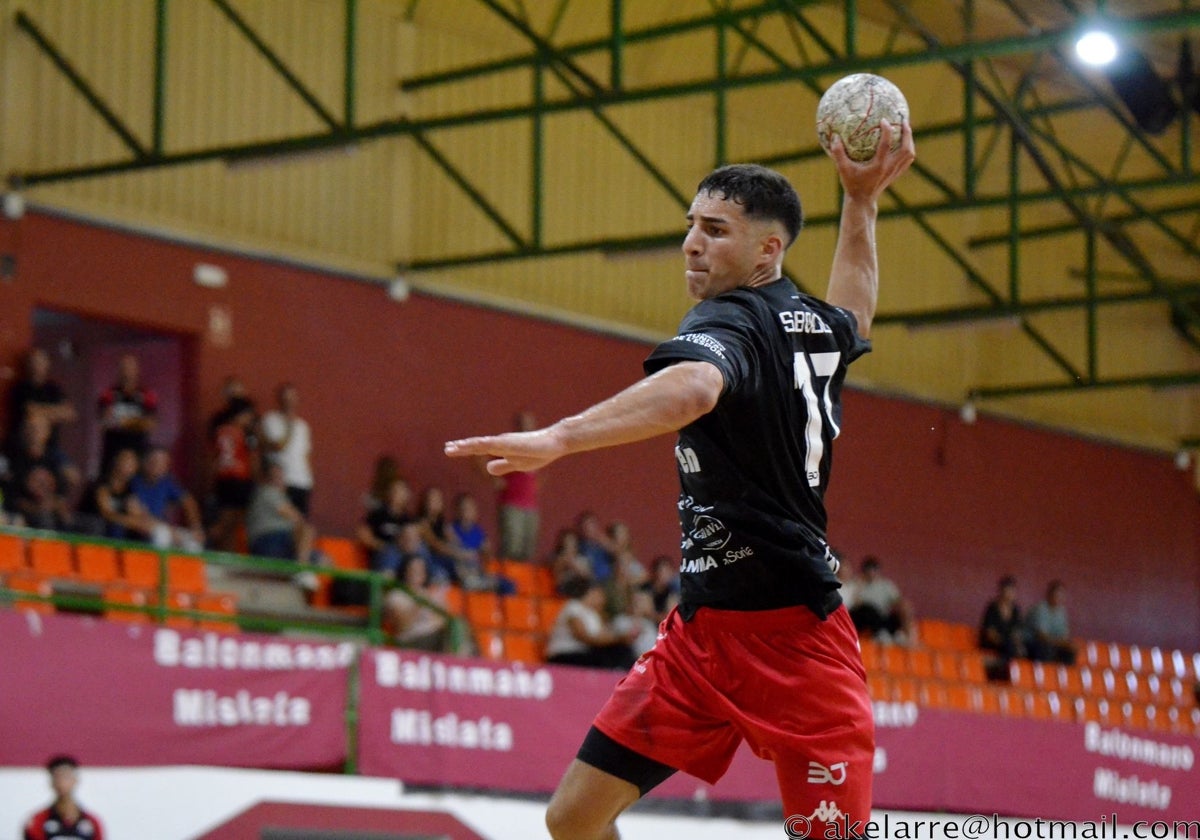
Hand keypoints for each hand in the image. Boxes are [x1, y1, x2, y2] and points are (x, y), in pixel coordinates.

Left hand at [444, 427, 565, 474]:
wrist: (554, 443)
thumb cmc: (539, 452)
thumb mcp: (517, 464)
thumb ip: (503, 465)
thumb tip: (488, 467)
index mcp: (501, 448)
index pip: (479, 448)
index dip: (465, 449)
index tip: (451, 449)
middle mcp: (500, 443)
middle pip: (476, 445)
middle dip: (461, 447)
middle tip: (446, 448)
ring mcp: (505, 442)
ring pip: (481, 444)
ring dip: (466, 446)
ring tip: (452, 447)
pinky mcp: (511, 444)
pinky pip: (493, 444)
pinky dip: (481, 444)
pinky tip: (473, 444)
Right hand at [829, 119, 914, 202]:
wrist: (862, 201)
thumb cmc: (852, 184)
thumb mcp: (843, 169)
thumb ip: (838, 153)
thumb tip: (834, 137)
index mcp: (878, 166)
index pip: (886, 145)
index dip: (887, 130)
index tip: (884, 120)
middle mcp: (889, 168)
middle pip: (905, 149)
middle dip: (907, 133)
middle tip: (904, 121)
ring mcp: (894, 172)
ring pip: (909, 154)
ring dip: (909, 141)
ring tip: (906, 129)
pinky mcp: (896, 174)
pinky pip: (907, 160)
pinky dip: (908, 150)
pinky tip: (904, 143)